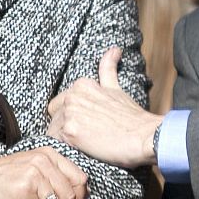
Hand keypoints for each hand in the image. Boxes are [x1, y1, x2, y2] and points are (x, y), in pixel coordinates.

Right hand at [0, 148, 87, 198]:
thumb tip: (79, 196)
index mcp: (49, 154)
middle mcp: (43, 161)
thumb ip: (54, 175)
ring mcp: (33, 174)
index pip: (80, 178)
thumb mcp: (33, 166)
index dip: (79, 196)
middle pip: (70, 194)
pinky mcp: (22, 189)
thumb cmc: (4, 175)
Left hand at [47, 47, 162, 167]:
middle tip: (85, 137)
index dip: (70, 117)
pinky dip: (65, 148)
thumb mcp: (116, 88)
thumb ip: (108, 68)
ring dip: (65, 139)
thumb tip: (115, 49)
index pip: (60, 105)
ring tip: (85, 145)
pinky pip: (56, 142)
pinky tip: (81, 149)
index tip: (85, 125)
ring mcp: (70, 113)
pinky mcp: (70, 132)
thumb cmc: (132, 116)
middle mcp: (72, 96)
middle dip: (65, 127)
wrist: (144, 136)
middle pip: (54, 117)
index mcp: (80, 85)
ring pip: (53, 131)